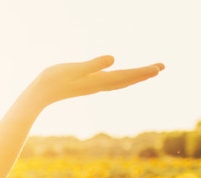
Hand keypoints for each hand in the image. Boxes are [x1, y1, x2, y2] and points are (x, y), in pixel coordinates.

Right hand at [26, 56, 163, 106]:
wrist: (39, 94)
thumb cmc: (53, 80)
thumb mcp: (74, 68)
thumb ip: (93, 64)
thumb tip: (113, 59)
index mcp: (98, 80)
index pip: (125, 75)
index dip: (142, 71)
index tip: (159, 68)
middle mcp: (98, 84)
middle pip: (126, 79)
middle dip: (144, 73)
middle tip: (161, 67)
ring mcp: (93, 85)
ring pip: (120, 81)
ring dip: (134, 77)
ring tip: (148, 72)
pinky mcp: (87, 84)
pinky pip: (111, 81)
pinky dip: (121, 79)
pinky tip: (120, 77)